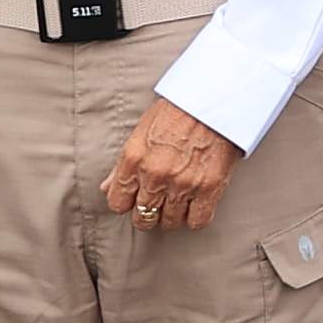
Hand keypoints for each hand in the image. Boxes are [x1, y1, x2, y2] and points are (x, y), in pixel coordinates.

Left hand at [101, 98, 236, 231]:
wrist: (215, 99)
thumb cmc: (179, 110)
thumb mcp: (142, 130)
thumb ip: (122, 164)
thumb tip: (107, 188)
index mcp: (134, 159)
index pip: (117, 203)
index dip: (126, 203)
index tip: (135, 199)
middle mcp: (155, 175)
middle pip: (142, 217)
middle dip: (148, 212)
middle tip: (159, 201)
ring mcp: (182, 184)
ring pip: (169, 222)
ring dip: (173, 214)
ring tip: (179, 200)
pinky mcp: (209, 188)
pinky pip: (197, 222)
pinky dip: (196, 216)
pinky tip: (196, 204)